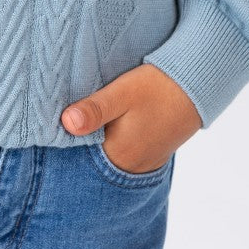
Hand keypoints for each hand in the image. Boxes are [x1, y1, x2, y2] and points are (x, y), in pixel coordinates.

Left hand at [61, 65, 201, 173]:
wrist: (198, 84)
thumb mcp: (122, 93)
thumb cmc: (158, 87)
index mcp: (119, 154)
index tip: (50, 128)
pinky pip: (123, 153)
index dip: (64, 143)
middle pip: (93, 160)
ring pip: (108, 156)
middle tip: (61, 124)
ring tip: (81, 124)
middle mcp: (131, 165)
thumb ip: (94, 109)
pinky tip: (107, 126)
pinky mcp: (152, 151)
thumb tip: (66, 123)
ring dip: (96, 143)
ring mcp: (144, 161)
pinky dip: (112, 142)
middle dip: (79, 144)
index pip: (80, 158)